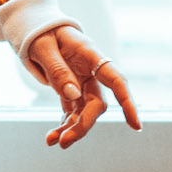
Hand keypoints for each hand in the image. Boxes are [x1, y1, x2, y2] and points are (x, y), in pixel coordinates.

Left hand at [25, 26, 142, 148]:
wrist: (35, 28)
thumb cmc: (40, 33)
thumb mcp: (42, 46)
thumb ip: (57, 69)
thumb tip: (73, 96)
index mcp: (90, 54)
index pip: (116, 79)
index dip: (128, 102)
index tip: (136, 125)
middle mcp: (91, 71)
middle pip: (97, 102)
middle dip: (84, 124)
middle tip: (64, 142)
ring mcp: (82, 81)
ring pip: (84, 111)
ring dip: (71, 128)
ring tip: (53, 142)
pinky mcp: (71, 90)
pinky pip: (70, 111)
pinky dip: (62, 124)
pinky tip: (51, 137)